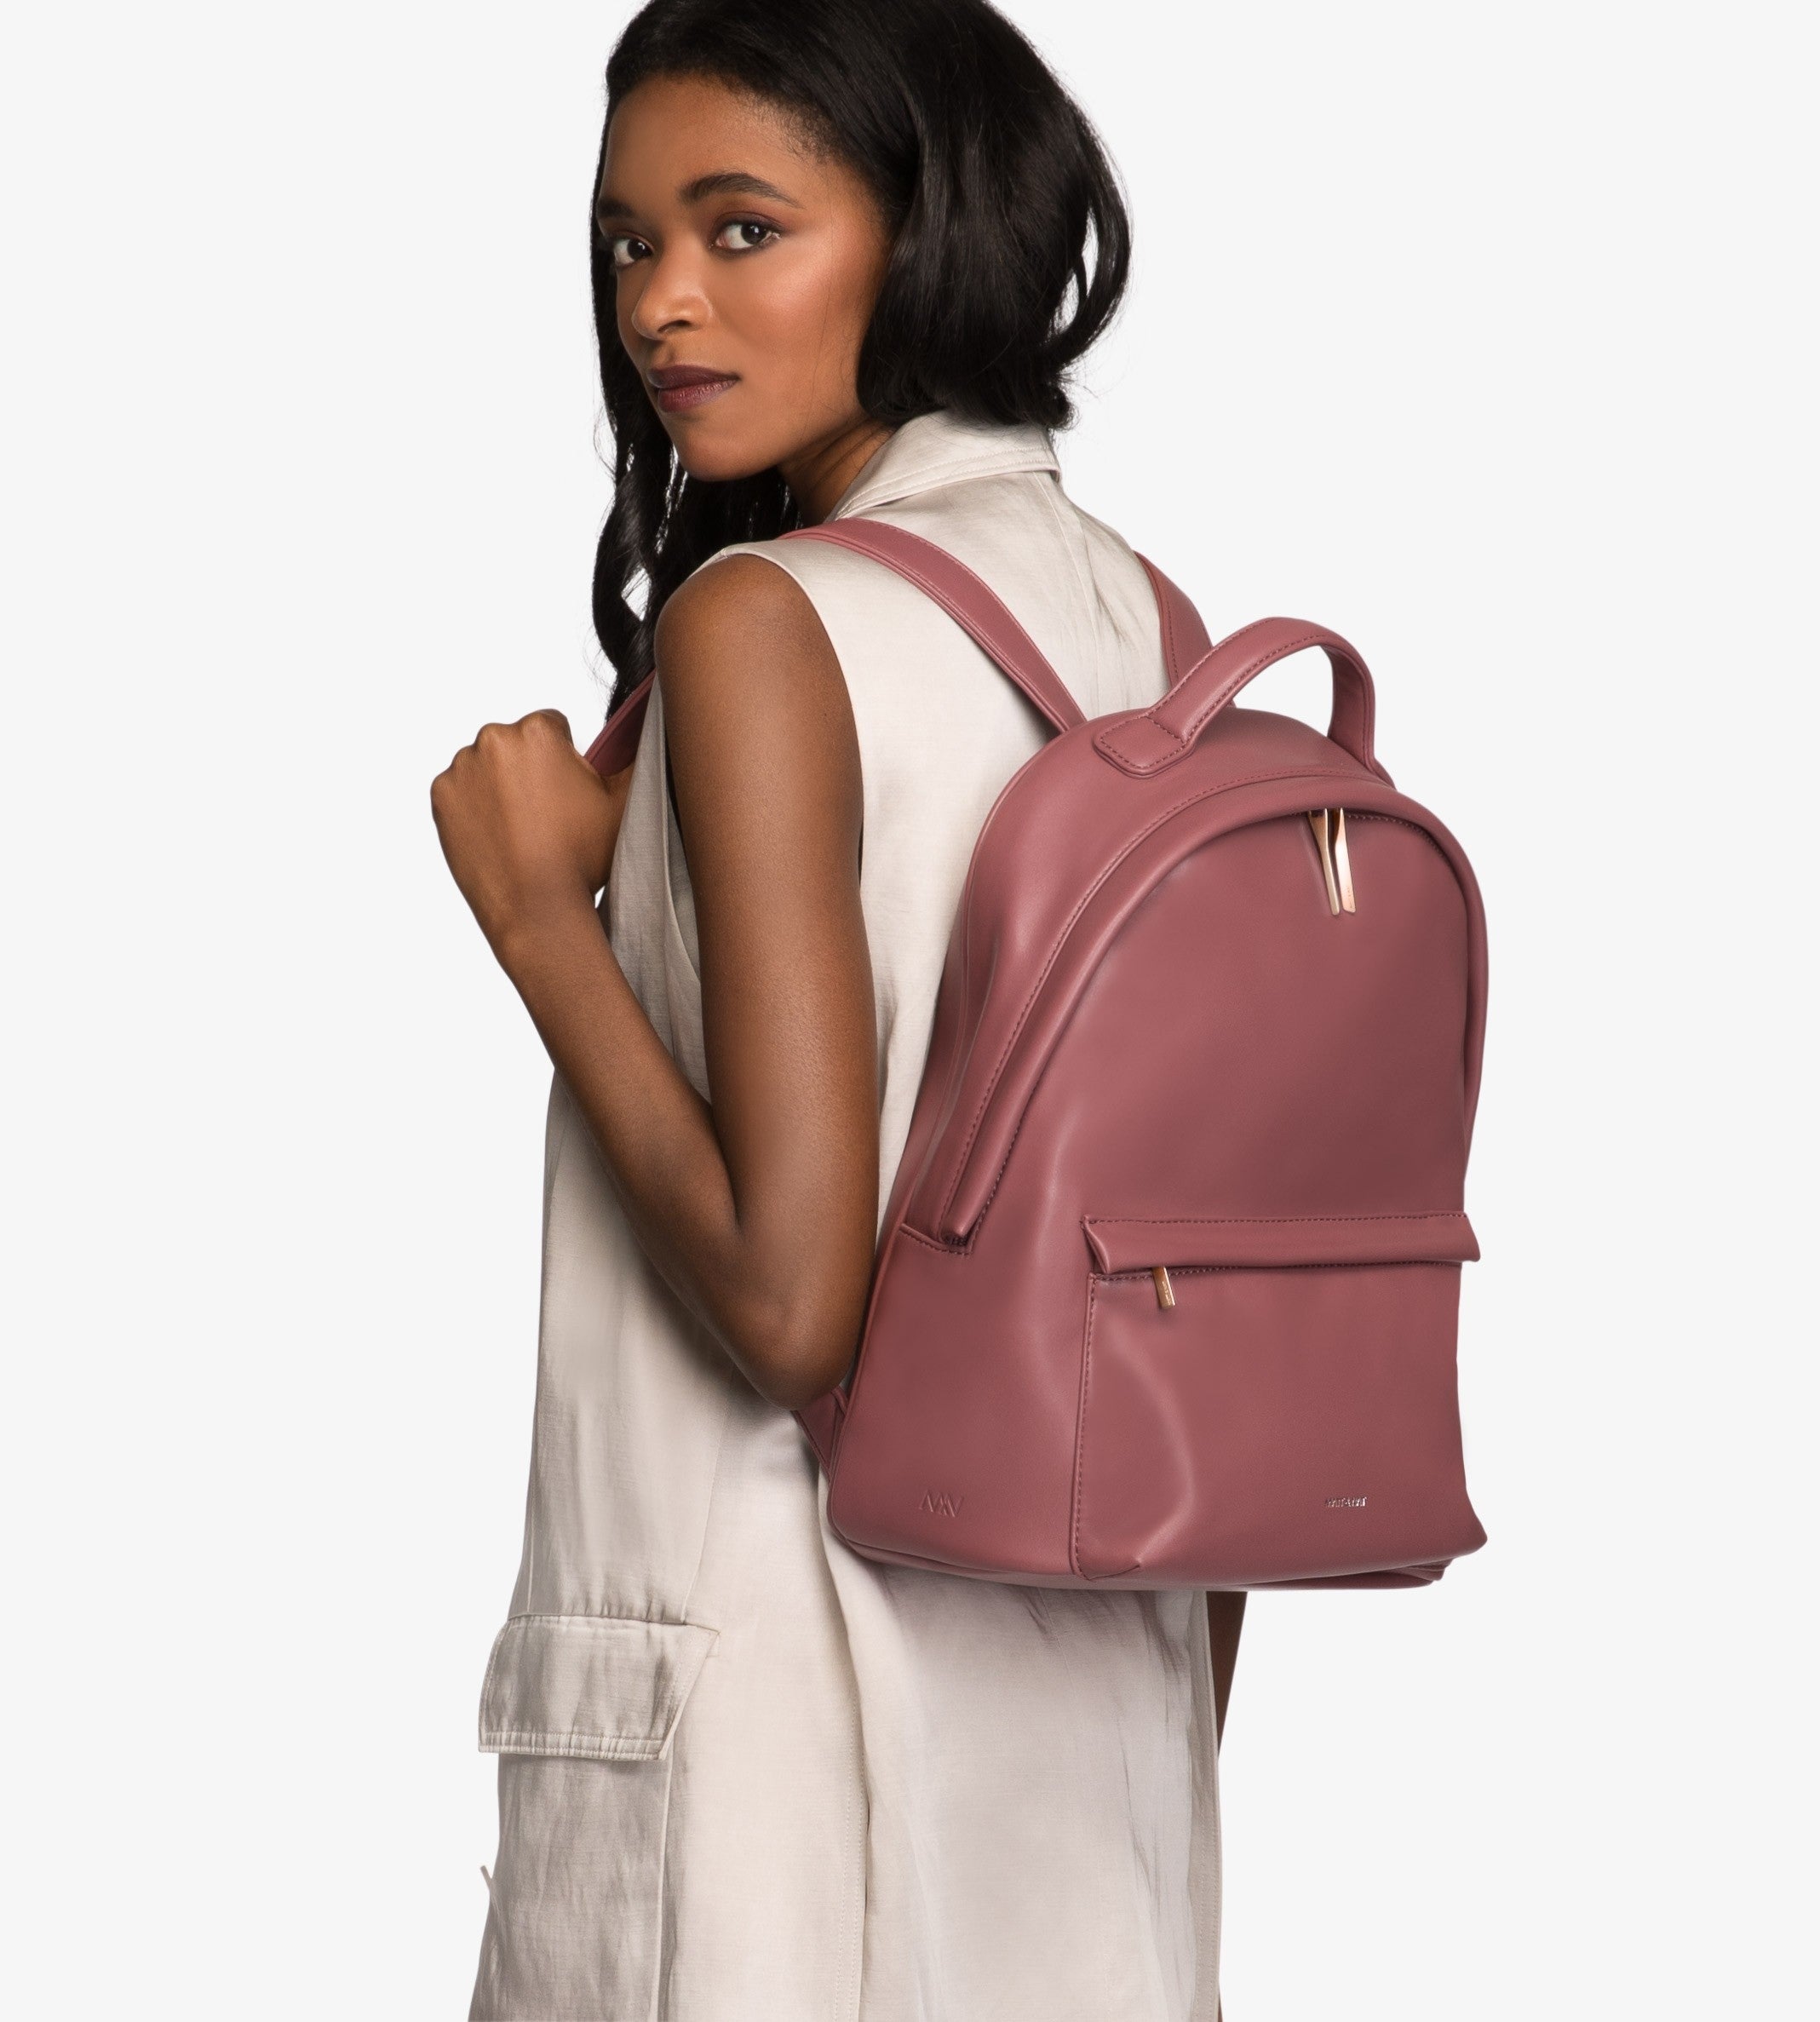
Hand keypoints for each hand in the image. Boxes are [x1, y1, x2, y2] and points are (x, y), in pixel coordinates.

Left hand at [431, 710, 631, 959]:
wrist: (536, 907)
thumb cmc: (581, 857)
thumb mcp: (623, 803)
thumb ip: (631, 759)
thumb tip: (635, 739)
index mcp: (537, 731)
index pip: (552, 726)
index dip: (565, 759)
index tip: (566, 793)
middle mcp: (492, 739)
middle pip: (516, 744)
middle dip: (529, 769)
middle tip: (546, 814)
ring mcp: (461, 769)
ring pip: (486, 767)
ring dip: (500, 786)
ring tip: (521, 829)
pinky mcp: (441, 797)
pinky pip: (461, 792)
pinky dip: (475, 808)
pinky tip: (497, 835)